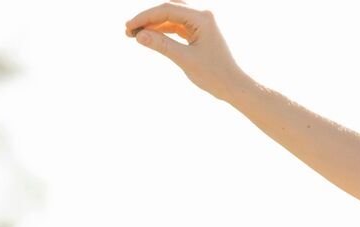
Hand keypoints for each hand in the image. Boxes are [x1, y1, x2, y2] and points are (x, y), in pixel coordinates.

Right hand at [126, 1, 247, 101]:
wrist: (232, 85)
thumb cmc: (213, 74)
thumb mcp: (184, 59)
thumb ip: (161, 45)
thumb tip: (139, 35)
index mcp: (202, 18)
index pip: (167, 9)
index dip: (145, 17)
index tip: (128, 27)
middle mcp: (202, 16)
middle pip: (168, 9)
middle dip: (147, 18)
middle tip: (128, 30)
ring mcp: (200, 23)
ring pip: (170, 17)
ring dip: (153, 24)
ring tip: (134, 35)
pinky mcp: (197, 32)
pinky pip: (175, 26)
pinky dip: (161, 31)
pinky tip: (149, 37)